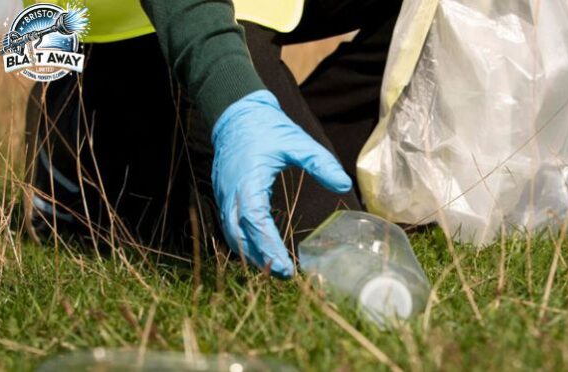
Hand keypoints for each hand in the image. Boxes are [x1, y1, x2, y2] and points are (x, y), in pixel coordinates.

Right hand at [211, 90, 351, 277]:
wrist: (236, 113)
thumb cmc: (266, 127)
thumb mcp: (297, 142)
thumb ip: (320, 163)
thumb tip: (343, 185)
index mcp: (248, 181)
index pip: (256, 222)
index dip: (270, 248)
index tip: (287, 267)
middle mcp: (231, 193)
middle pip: (240, 236)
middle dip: (261, 259)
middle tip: (286, 276)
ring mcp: (224, 196)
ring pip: (232, 235)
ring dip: (251, 254)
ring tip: (275, 269)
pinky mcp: (224, 196)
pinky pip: (230, 226)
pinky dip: (244, 242)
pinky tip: (260, 250)